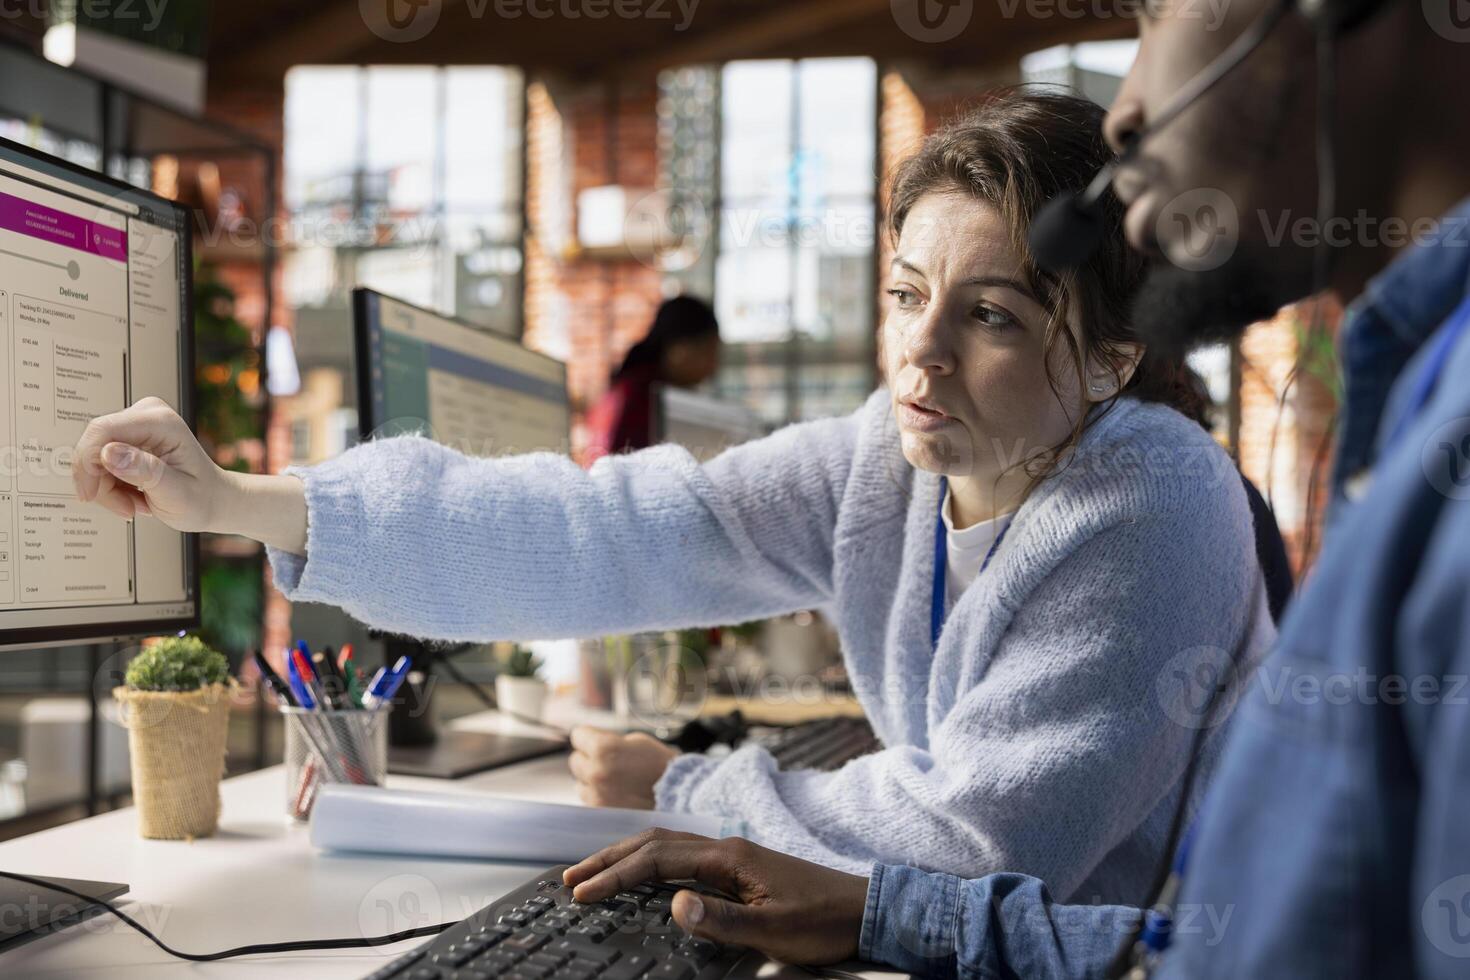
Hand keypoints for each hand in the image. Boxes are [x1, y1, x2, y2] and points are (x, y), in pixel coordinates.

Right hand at [73, 397, 229, 528]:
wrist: (211, 499)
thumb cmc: (202, 498)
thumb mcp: (177, 493)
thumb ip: (144, 471)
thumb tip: (109, 452)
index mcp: (161, 422)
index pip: (103, 430)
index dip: (87, 463)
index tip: (90, 495)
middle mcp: (146, 415)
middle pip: (94, 446)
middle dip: (102, 484)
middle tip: (127, 508)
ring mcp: (134, 425)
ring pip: (93, 458)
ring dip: (108, 489)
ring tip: (137, 504)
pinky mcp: (126, 438)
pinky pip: (99, 463)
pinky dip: (111, 486)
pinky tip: (134, 495)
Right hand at [563, 830, 868, 964]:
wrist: (865, 910)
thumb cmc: (823, 922)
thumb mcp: (773, 930)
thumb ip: (722, 919)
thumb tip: (674, 904)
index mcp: (729, 857)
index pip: (657, 860)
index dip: (615, 876)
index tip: (582, 893)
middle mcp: (726, 847)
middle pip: (653, 843)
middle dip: (608, 859)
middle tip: (570, 879)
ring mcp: (733, 854)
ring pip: (666, 845)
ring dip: (626, 857)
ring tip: (594, 874)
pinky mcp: (740, 866)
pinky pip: (682, 855)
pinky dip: (650, 862)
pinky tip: (644, 875)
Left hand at [568, 727, 678, 808]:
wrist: (677, 794)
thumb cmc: (659, 764)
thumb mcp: (635, 740)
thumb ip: (609, 740)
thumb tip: (591, 740)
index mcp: (603, 748)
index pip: (577, 736)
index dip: (589, 737)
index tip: (596, 741)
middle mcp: (595, 771)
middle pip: (575, 760)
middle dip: (588, 759)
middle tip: (607, 762)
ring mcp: (596, 794)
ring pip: (580, 783)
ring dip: (591, 780)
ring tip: (614, 781)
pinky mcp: (600, 811)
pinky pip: (589, 800)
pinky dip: (598, 796)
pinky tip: (615, 794)